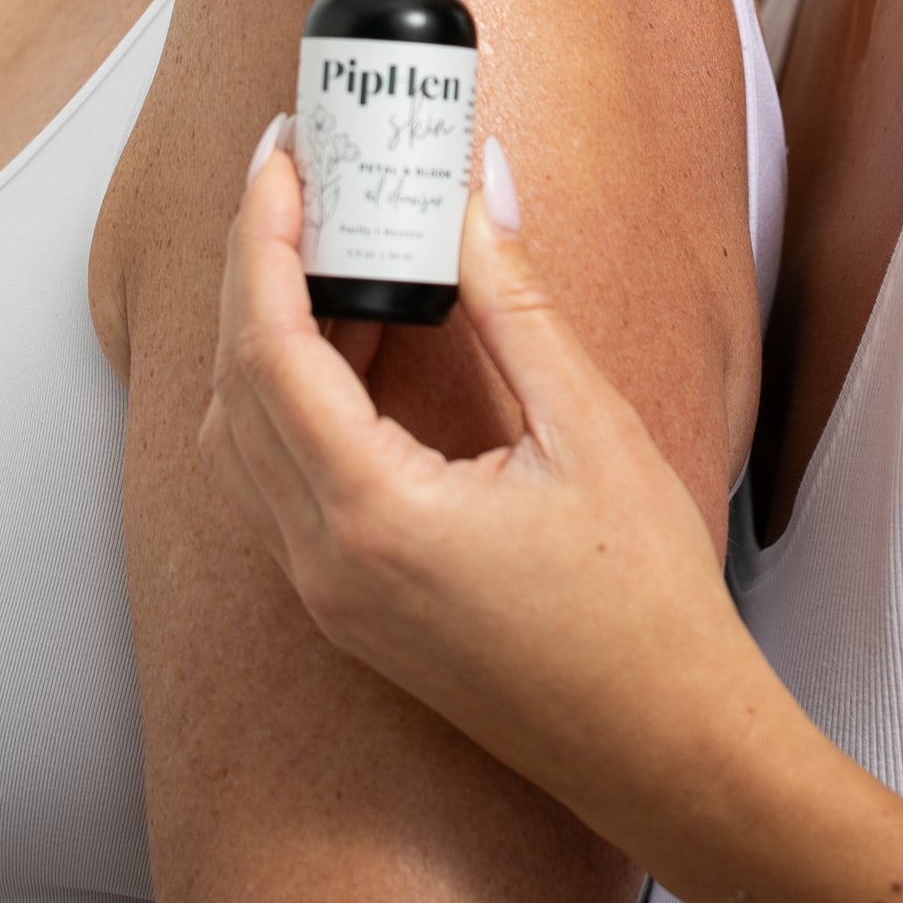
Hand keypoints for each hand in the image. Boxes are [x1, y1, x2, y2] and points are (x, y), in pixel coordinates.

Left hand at [200, 126, 766, 855]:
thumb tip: (474, 191)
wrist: (667, 747)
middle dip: (252, 265)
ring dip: (266, 331)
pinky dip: (297, 395)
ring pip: (246, 438)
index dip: (263, 236)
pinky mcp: (353, 609)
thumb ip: (513, 301)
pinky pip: (285, 481)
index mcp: (371, 515)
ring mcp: (330, 595)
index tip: (284, 155)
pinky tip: (362, 341)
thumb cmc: (643, 605)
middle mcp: (325, 562)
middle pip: (236, 386)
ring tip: (327, 241)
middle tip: (298, 175)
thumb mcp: (586, 428)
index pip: (267, 346)